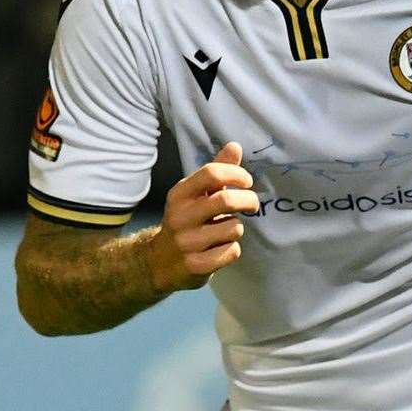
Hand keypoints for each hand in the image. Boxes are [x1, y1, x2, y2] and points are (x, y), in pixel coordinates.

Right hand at [147, 142, 258, 291]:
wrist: (159, 262)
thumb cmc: (186, 221)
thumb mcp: (195, 195)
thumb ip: (216, 172)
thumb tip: (235, 146)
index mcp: (180, 194)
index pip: (211, 173)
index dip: (236, 174)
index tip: (247, 181)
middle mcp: (180, 216)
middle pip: (226, 200)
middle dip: (248, 201)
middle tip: (252, 204)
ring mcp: (187, 242)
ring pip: (234, 228)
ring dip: (237, 229)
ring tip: (224, 231)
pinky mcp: (196, 265)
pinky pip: (232, 252)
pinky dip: (232, 250)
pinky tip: (219, 249)